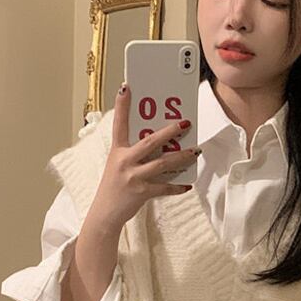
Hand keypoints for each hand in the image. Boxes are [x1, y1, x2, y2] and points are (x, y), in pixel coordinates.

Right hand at [88, 84, 199, 231]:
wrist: (105, 213)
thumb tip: (159, 144)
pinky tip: (187, 185)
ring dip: (182, 156)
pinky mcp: (141, 192)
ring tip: (196, 151)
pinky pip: (165, 187)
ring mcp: (133, 177)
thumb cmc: (114, 186)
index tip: (126, 87)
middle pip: (150, 142)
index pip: (119, 124)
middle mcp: (124, 161)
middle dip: (170, 132)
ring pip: (163, 163)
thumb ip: (134, 154)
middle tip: (185, 123)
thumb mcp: (118, 165)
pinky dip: (177, 187)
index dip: (122, 106)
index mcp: (117, 151)